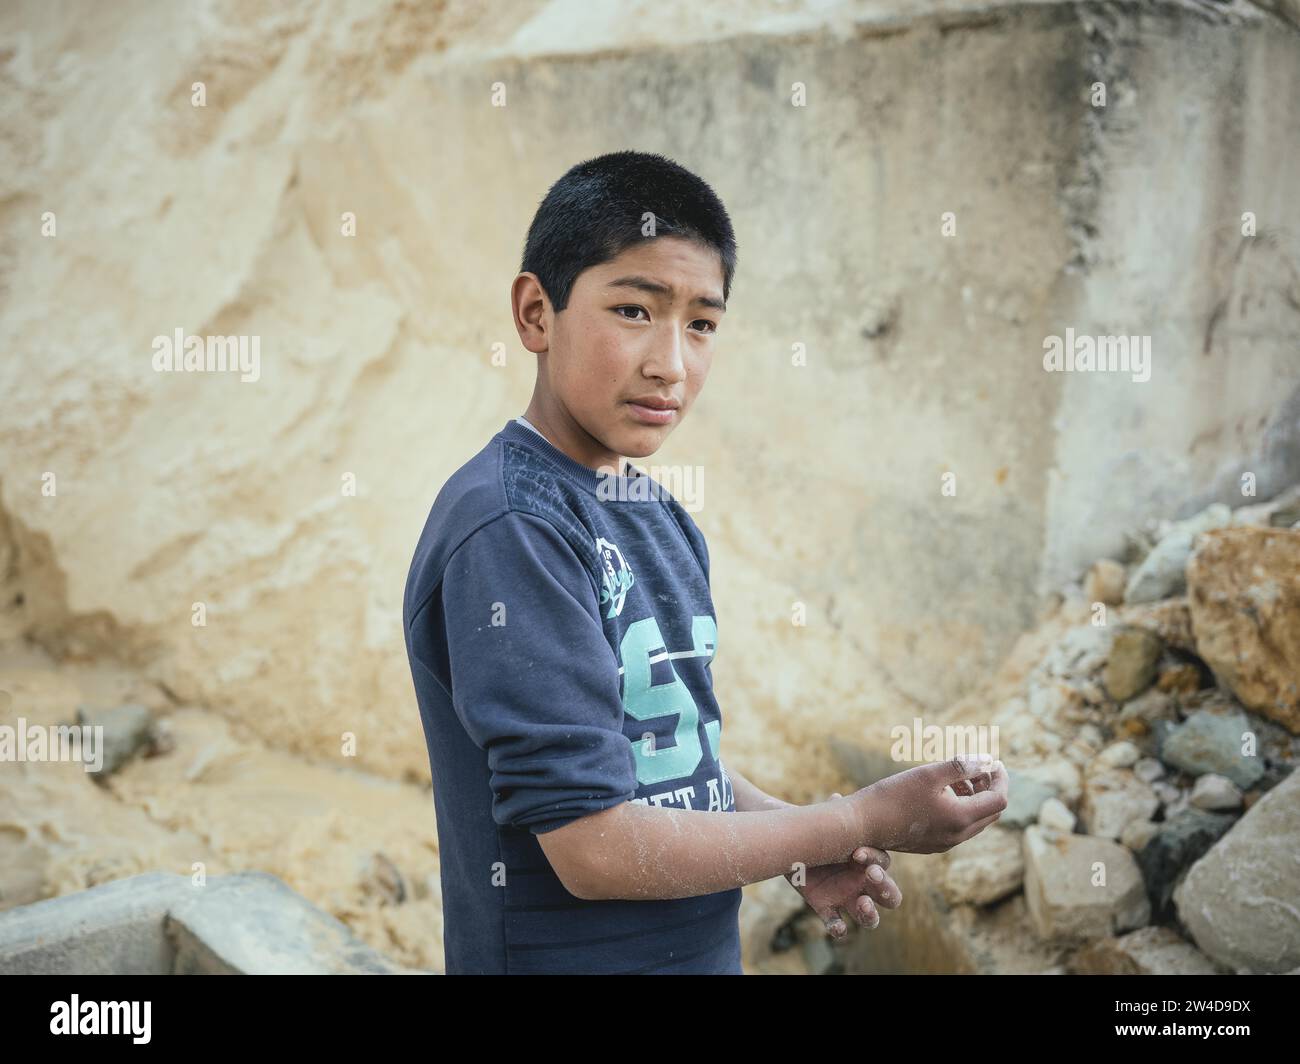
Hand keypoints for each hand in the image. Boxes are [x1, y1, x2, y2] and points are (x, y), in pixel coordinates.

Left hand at [788, 792, 902, 939]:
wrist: (788, 845)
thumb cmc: (813, 829)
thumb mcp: (821, 821)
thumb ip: (831, 813)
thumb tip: (836, 799)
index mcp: (866, 858)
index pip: (883, 861)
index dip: (875, 859)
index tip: (857, 854)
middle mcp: (862, 881)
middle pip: (889, 894)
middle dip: (886, 888)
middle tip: (871, 876)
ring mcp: (847, 897)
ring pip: (870, 916)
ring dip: (871, 914)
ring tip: (863, 905)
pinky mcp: (826, 908)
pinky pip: (837, 924)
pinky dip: (838, 928)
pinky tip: (837, 927)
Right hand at [849, 756, 1007, 853]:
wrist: (862, 824)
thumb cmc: (893, 795)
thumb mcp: (928, 774)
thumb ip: (961, 766)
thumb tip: (987, 760)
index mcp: (960, 818)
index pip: (999, 800)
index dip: (1000, 778)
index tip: (994, 761)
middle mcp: (957, 835)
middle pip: (990, 812)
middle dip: (990, 787)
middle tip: (979, 766)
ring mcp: (945, 842)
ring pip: (975, 820)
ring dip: (975, 797)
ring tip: (959, 776)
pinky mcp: (933, 844)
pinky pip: (958, 826)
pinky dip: (961, 807)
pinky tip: (943, 791)